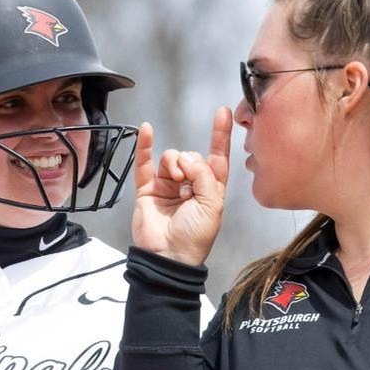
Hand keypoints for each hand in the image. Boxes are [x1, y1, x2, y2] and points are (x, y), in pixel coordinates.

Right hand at [131, 107, 232, 264]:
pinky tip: (146, 130)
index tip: (224, 114)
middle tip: (188, 182)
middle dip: (190, 162)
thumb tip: (188, 160)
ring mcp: (168, 186)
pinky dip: (145, 145)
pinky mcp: (148, 189)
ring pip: (171, 158)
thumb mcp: (211, 205)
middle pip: (190, 156)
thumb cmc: (194, 237)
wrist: (169, 255)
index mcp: (210, 189)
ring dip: (174, 164)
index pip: (217, 157)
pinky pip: (144, 163)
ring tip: (176, 182)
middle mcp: (190, 184)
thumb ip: (205, 176)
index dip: (220, 136)